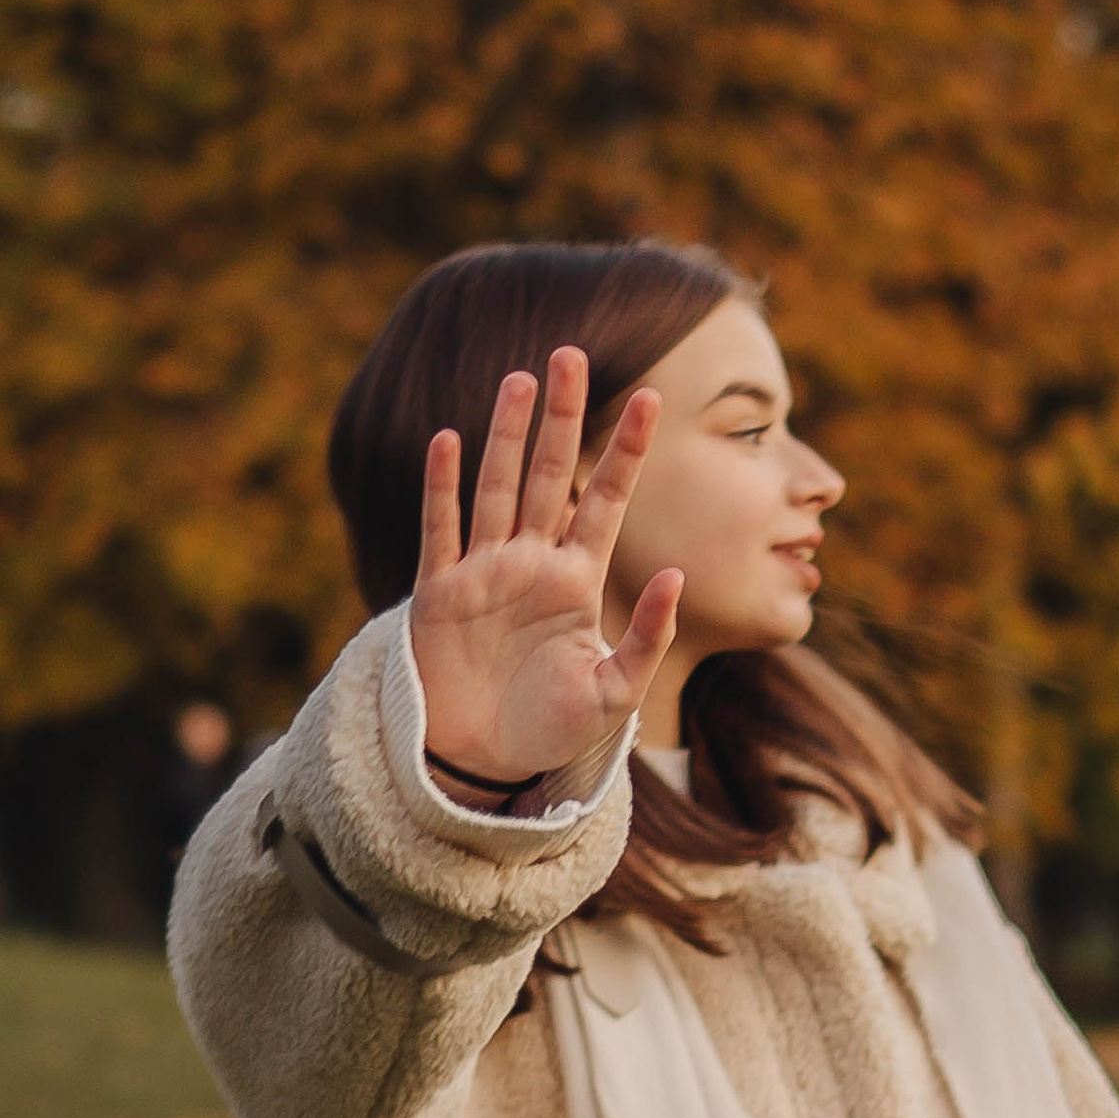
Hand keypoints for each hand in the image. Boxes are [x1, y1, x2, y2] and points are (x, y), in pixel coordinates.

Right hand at [408, 349, 681, 789]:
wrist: (484, 763)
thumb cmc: (552, 731)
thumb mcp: (615, 693)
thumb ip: (647, 637)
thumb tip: (678, 576)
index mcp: (577, 580)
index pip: (606, 498)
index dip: (625, 449)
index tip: (649, 397)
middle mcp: (531, 564)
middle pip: (549, 474)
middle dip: (560, 417)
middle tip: (569, 354)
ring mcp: (484, 573)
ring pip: (497, 488)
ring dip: (506, 434)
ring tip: (521, 378)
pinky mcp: (440, 594)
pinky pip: (442, 531)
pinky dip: (443, 488)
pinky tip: (450, 441)